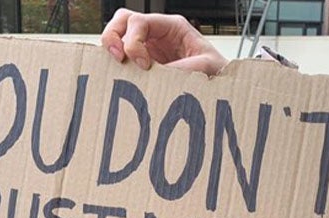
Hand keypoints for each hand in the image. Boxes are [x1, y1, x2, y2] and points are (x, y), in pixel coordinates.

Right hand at [102, 9, 226, 75]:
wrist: (218, 85)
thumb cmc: (214, 71)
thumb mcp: (207, 66)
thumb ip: (186, 68)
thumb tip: (162, 75)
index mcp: (172, 26)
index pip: (141, 21)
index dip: (134, 41)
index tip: (143, 64)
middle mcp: (156, 32)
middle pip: (123, 19)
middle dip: (114, 36)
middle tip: (119, 59)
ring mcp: (147, 45)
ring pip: (117, 34)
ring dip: (111, 48)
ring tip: (116, 67)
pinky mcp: (141, 62)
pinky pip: (121, 56)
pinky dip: (114, 63)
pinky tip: (118, 76)